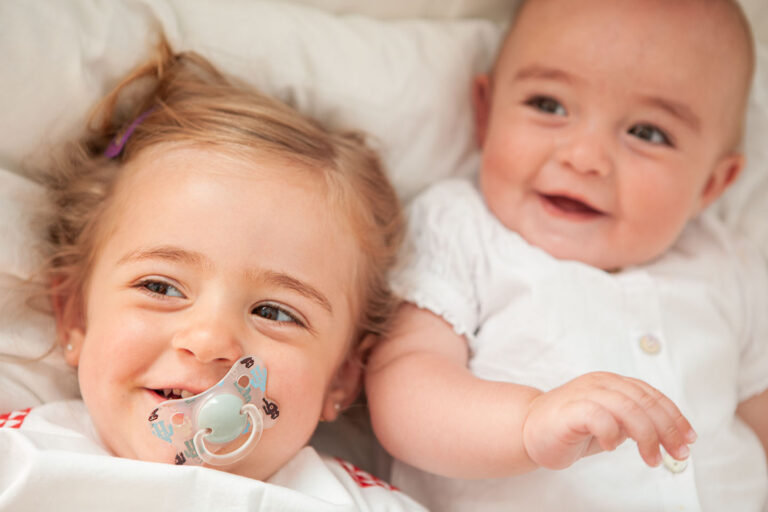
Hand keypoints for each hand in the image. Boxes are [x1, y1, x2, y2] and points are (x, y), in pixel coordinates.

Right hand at [522, 372, 695, 469]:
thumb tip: (670, 434)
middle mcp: (601, 383)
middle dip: (667, 429)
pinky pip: (599, 416)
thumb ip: (634, 421)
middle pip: (644, 401)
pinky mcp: (569, 410)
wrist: (528, 429)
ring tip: (652, 459)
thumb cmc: (570, 428)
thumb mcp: (610, 423)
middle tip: (677, 454)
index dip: (674, 417)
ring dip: (647, 436)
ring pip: (628, 407)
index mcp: (612, 383)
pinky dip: (612, 433)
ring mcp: (584, 394)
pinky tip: (613, 447)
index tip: (688, 440)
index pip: (651, 395)